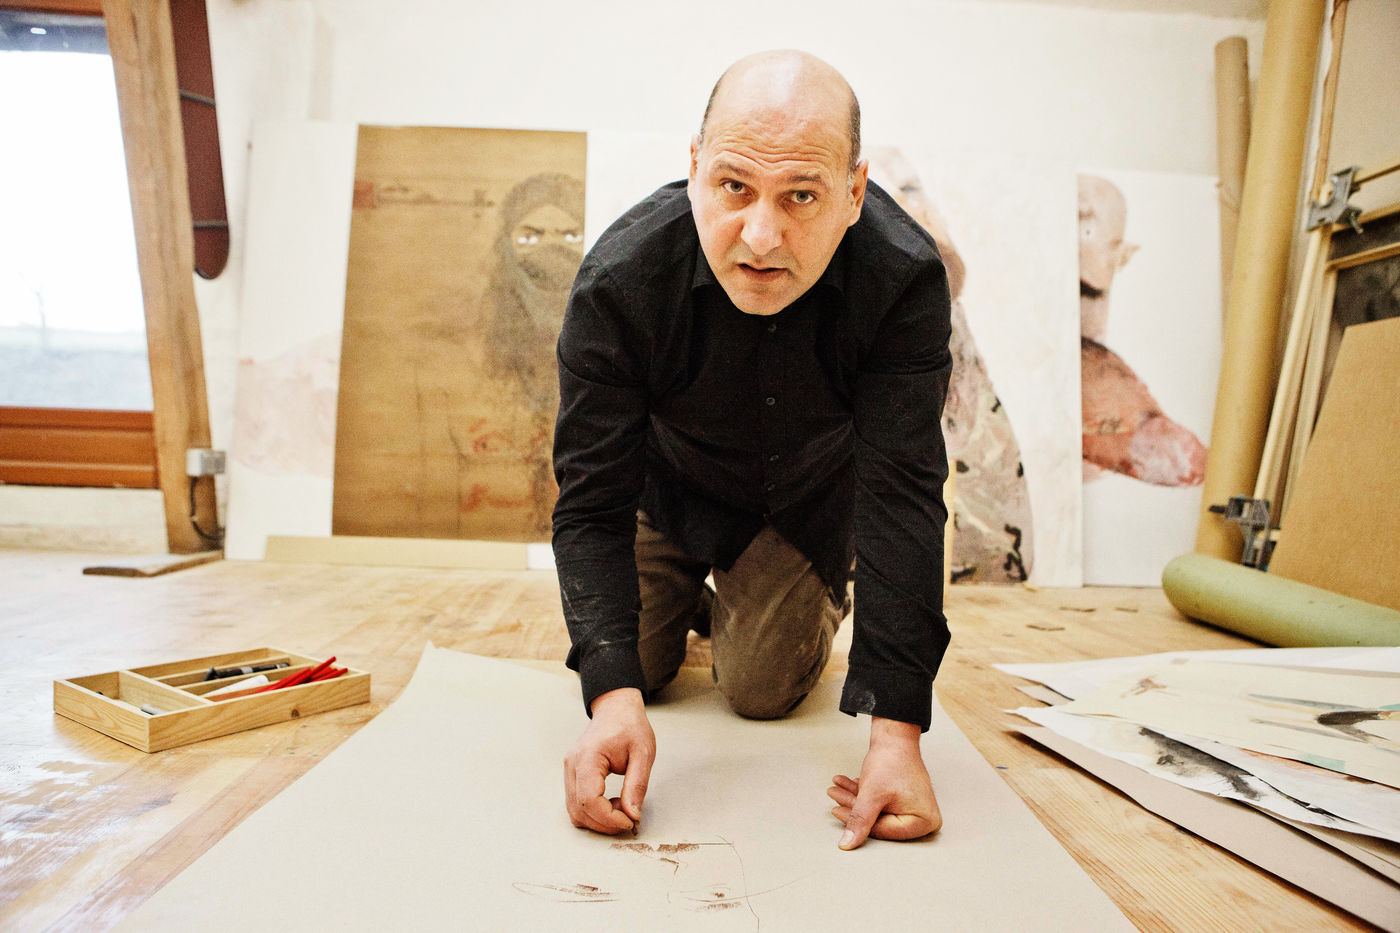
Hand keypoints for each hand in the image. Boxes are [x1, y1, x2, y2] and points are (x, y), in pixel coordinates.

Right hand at [563, 687, 654, 833]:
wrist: (616, 709)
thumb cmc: (630, 726)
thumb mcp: (643, 753)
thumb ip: (637, 785)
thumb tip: (633, 815)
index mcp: (588, 757)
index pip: (589, 800)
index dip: (609, 818)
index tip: (630, 821)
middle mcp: (572, 765)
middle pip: (578, 809)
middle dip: (604, 823)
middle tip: (629, 818)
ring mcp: (568, 770)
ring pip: (574, 810)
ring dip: (598, 819)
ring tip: (621, 809)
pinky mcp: (571, 774)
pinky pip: (576, 803)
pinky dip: (592, 812)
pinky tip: (610, 804)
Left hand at [827, 716, 941, 849]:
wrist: (896, 735)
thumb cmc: (892, 761)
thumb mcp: (872, 794)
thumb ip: (860, 821)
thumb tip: (848, 844)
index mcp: (924, 821)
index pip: (884, 831)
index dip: (857, 822)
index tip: (837, 811)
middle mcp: (924, 818)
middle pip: (880, 821)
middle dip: (853, 807)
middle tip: (835, 797)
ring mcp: (915, 808)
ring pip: (877, 810)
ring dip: (854, 799)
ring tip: (837, 788)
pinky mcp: (905, 799)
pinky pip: (880, 802)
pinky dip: (863, 794)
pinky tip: (845, 784)